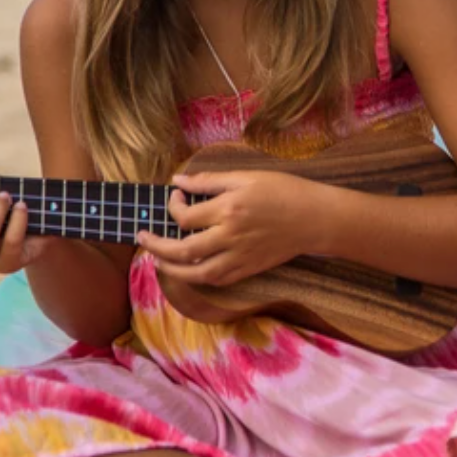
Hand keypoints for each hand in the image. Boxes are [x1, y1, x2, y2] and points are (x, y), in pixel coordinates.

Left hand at [135, 169, 325, 288]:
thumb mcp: (247, 176)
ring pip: (196, 272)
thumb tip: (178, 182)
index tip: (175, 198)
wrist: (315, 218)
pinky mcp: (249, 269)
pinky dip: (197, 277)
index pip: (185, 217)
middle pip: (181, 250)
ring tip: (157, 260)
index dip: (172, 207)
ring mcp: (239, 257)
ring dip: (171, 269)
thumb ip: (210, 181)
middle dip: (156, 245)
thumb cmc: (284, 190)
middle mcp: (230, 236)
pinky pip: (216, 280)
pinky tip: (188, 270)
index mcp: (228, 209)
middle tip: (142, 237)